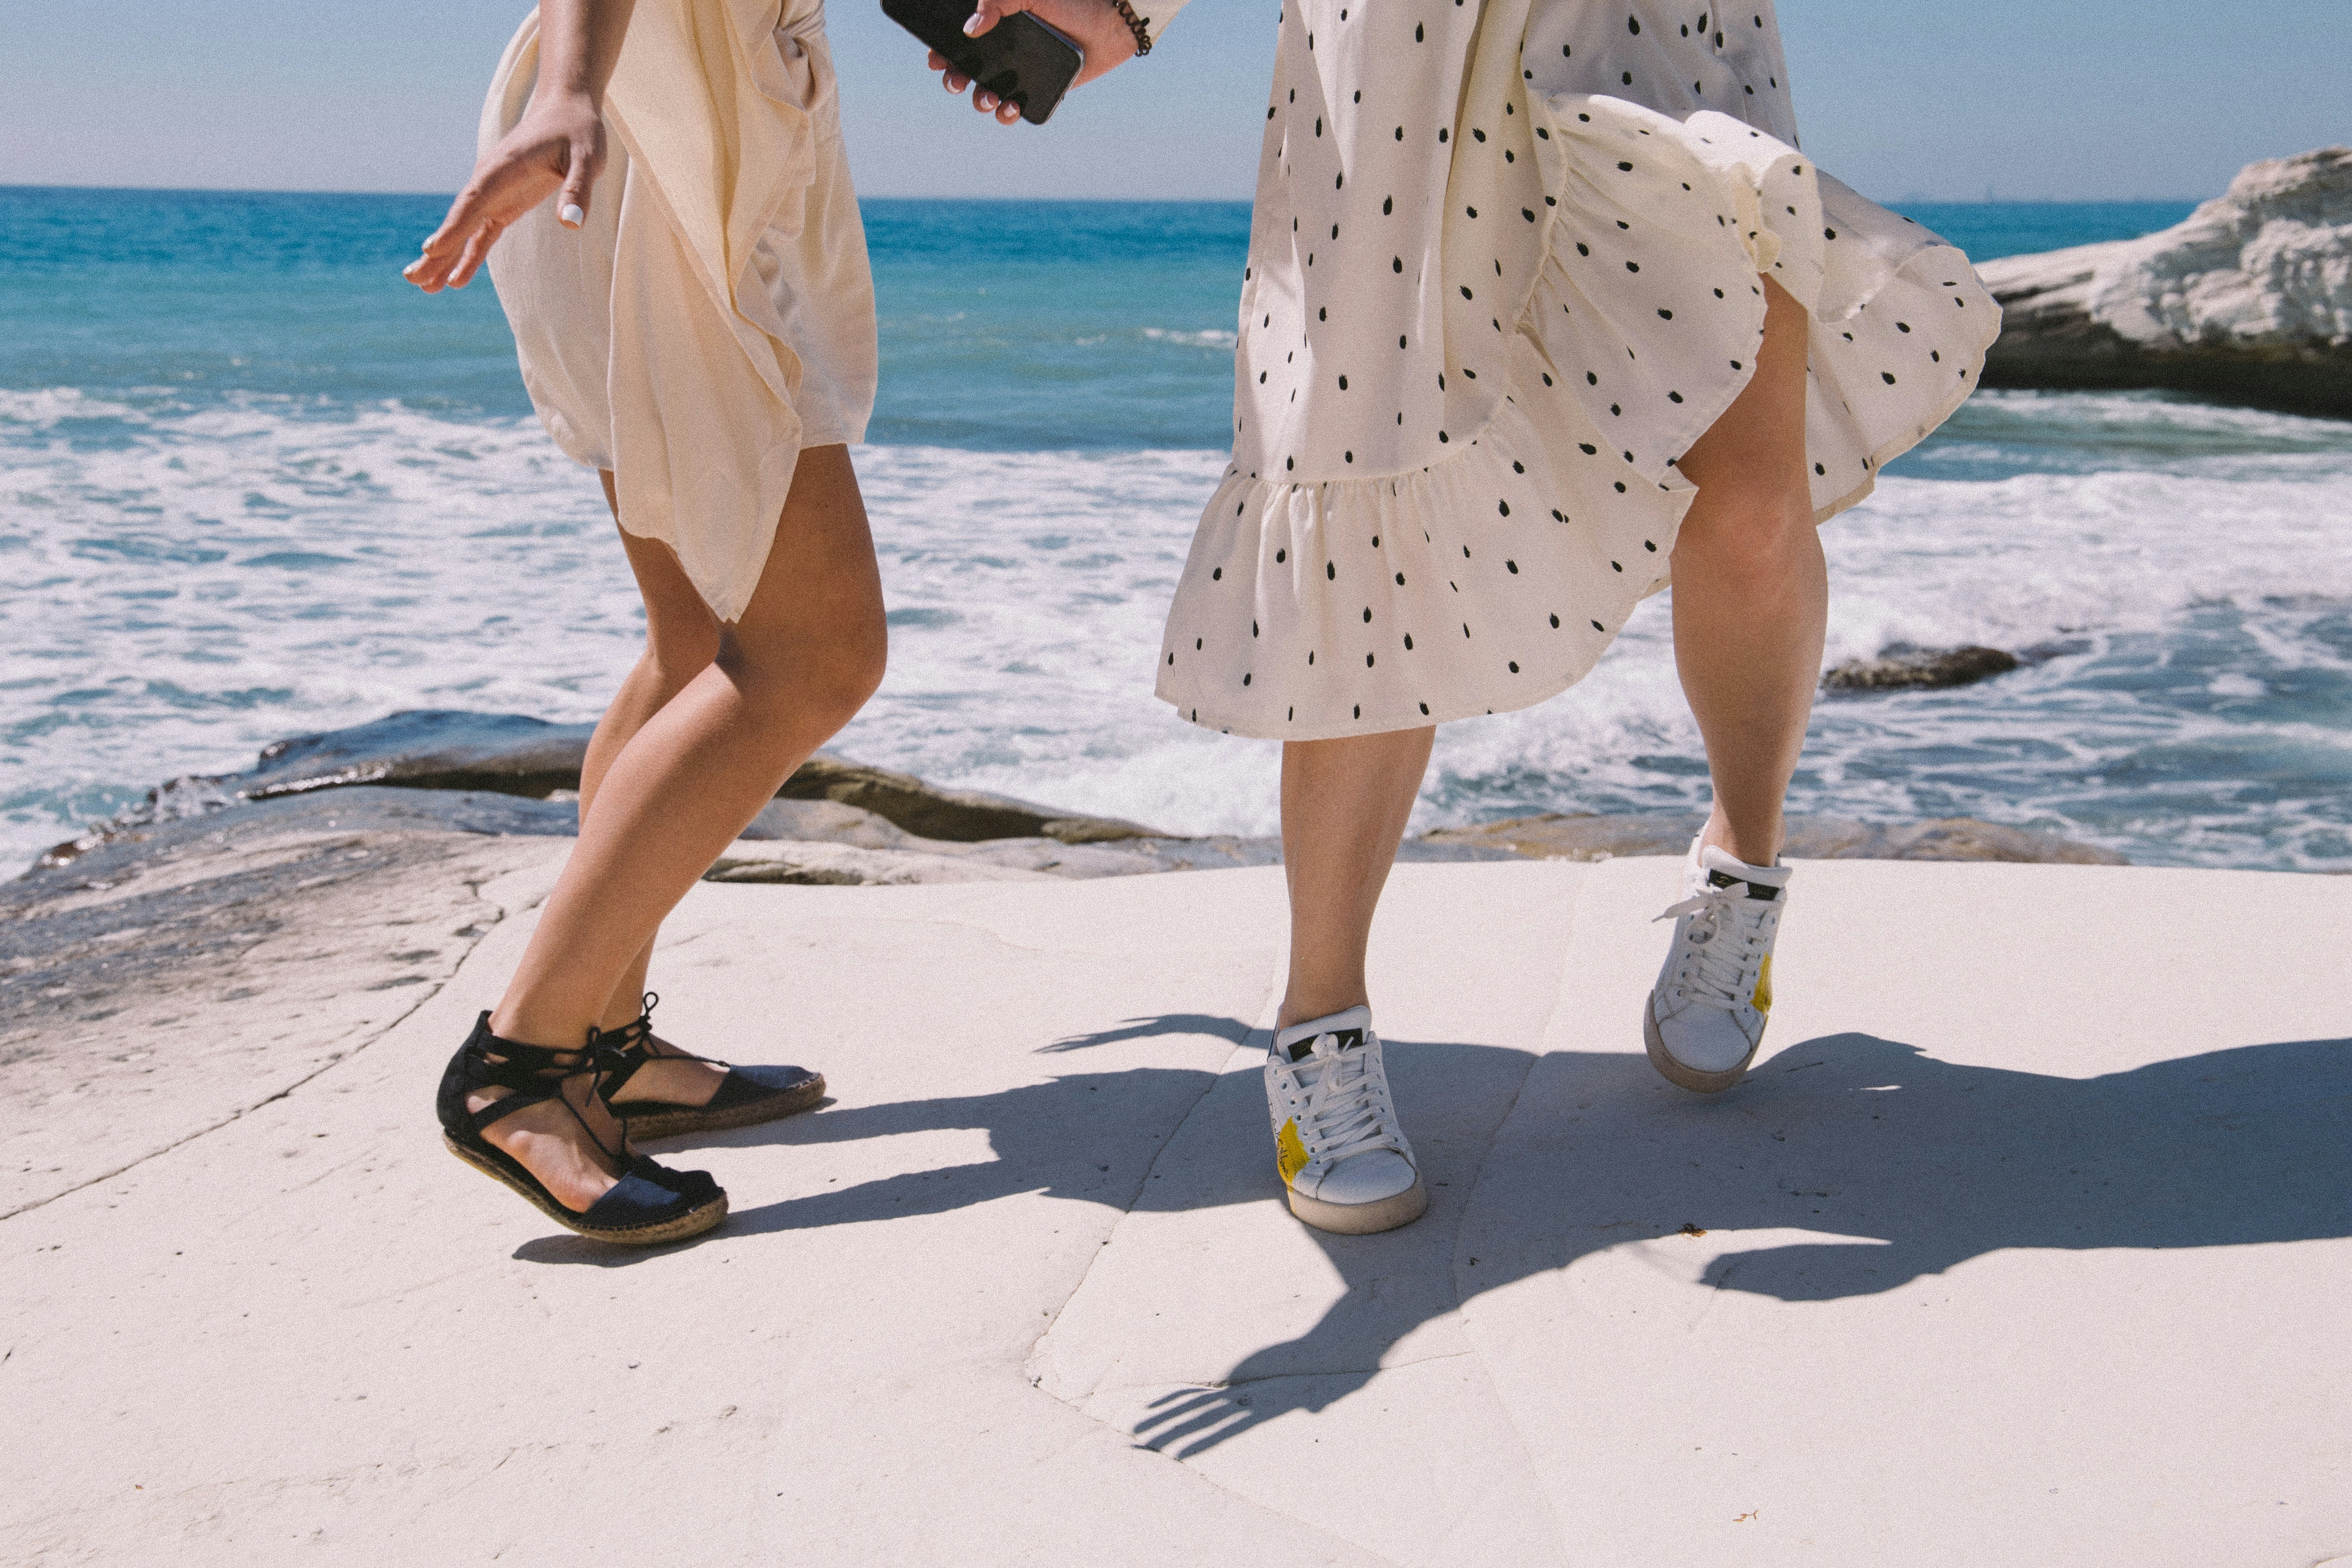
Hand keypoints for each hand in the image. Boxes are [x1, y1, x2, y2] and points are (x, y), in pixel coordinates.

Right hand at [403, 92, 605, 291]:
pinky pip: (480, 235)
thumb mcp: (588, 158)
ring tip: (424, 286)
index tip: (432, 250)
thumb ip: (578, 188)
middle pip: (459, 220)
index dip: (454, 227)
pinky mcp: (503, 205)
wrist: (566, 111)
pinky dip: (467, 256)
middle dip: (437, 250)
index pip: (474, 202)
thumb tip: (571, 223)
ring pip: (464, 230)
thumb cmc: (578, 131)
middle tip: (412, 278)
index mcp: (503, 168)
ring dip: (444, 258)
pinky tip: (455, 281)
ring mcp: (493, 194)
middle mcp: (490, 182)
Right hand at [927, 0, 1137, 125]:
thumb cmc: (1069, 2)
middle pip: (966, 71)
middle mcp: (1004, 50)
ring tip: (986, 98)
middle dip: (954, 80)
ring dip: (979, 101)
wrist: (1110, 23)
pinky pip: (1016, 108)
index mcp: (996, 25)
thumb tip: (971, 28)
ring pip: (987, 94)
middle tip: (956, 81)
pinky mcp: (1040, 91)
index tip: (935, 58)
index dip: (942, 52)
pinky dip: (1008, 114)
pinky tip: (1011, 108)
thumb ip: (998, 2)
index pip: (959, 41)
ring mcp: (1021, 72)